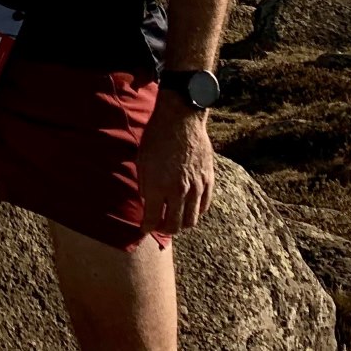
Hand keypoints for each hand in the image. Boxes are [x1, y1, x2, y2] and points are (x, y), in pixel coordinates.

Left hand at [138, 93, 216, 233]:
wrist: (180, 120)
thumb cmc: (156, 138)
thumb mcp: (142, 162)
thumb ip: (146, 186)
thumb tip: (148, 203)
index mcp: (159, 187)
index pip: (153, 219)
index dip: (147, 227)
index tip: (144, 228)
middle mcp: (179, 191)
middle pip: (175, 225)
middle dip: (164, 230)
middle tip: (158, 227)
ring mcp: (196, 187)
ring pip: (191, 220)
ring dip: (181, 225)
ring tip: (174, 221)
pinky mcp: (208, 181)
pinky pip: (204, 206)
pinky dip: (195, 213)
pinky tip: (188, 209)